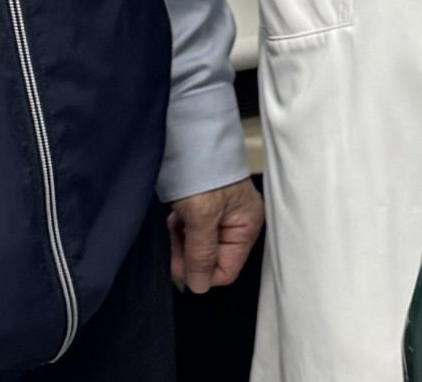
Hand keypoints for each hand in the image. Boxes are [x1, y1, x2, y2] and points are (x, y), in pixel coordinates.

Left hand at [168, 177, 264, 292]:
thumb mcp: (202, 216)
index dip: (201, 272)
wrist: (188, 134)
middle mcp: (237, 222)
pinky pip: (190, 231)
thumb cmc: (203, 169)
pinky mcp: (203, 207)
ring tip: (175, 219)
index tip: (179, 263)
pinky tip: (175, 213)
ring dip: (182, 239)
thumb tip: (199, 286)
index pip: (226, 270)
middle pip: (211, 259)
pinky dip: (179, 227)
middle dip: (189, 253)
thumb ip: (201, 254)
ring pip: (197, 245)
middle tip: (174, 237)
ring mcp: (220, 214)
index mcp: (247, 225)